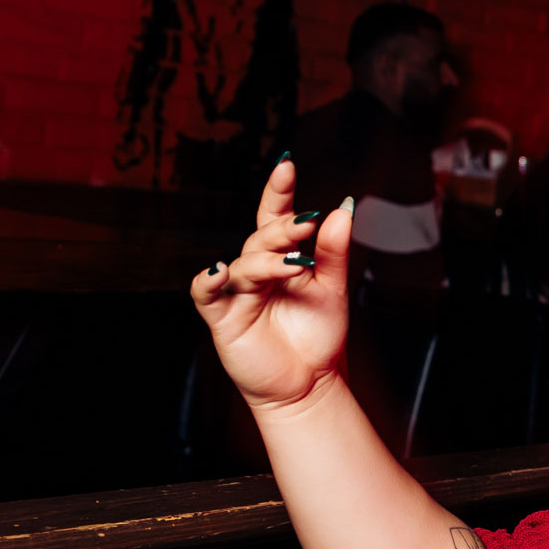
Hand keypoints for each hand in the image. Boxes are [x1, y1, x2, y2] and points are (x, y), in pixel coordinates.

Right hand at [190, 156, 354, 413]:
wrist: (309, 383)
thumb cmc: (316, 336)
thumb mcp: (332, 290)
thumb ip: (333, 252)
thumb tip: (343, 209)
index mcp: (280, 258)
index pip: (275, 218)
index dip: (279, 192)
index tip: (287, 165)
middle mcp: (255, 269)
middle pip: (261, 238)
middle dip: (282, 230)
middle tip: (306, 225)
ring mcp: (236, 291)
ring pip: (243, 264)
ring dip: (266, 261)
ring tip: (293, 264)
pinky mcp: (222, 316)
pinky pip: (205, 292)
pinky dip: (208, 279)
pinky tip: (220, 270)